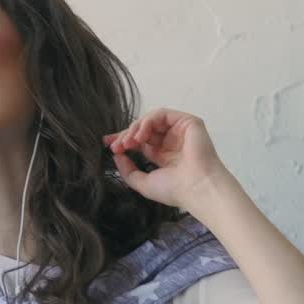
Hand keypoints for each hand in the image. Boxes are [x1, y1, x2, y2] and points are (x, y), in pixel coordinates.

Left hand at [101, 107, 230, 210]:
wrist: (196, 188)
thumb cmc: (174, 189)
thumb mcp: (142, 183)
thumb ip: (128, 170)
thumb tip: (117, 155)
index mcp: (163, 155)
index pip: (140, 142)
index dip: (123, 139)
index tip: (107, 143)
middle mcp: (171, 141)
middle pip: (143, 129)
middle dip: (126, 135)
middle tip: (115, 145)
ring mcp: (179, 131)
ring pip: (150, 120)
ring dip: (135, 128)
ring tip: (128, 142)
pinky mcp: (187, 122)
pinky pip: (162, 114)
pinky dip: (147, 122)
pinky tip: (140, 135)